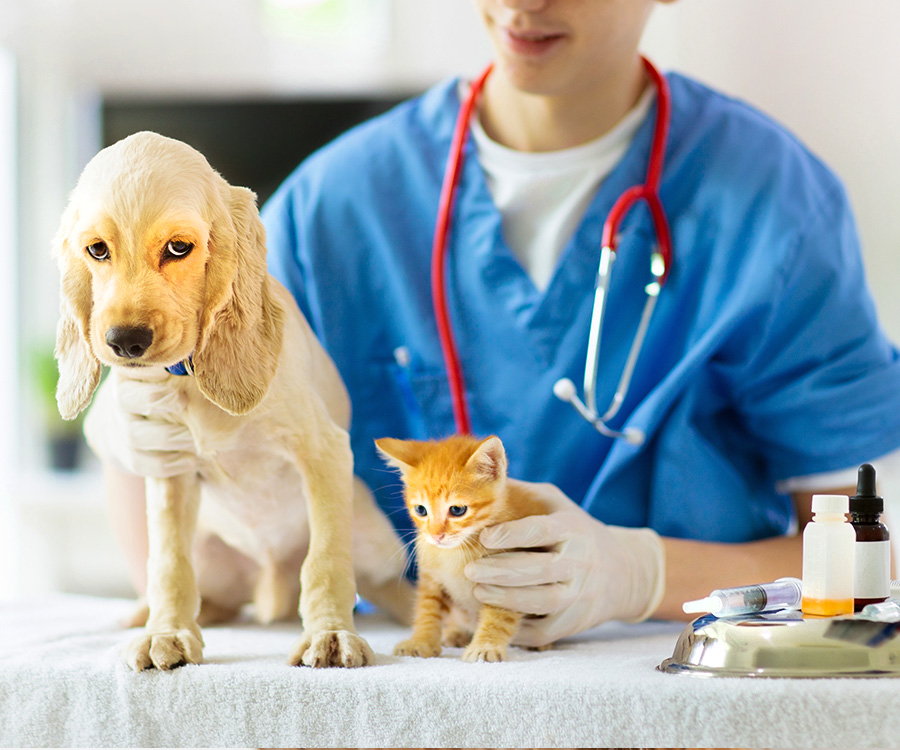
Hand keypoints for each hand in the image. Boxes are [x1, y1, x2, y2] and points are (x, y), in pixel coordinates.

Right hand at [83, 369, 197, 476]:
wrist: (128, 425)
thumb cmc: (162, 391)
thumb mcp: (166, 375)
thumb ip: (182, 368)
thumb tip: (205, 356)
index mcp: (131, 373)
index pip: (130, 365)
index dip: (146, 367)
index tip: (167, 368)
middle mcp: (119, 399)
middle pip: (127, 398)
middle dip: (156, 399)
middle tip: (183, 400)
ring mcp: (119, 429)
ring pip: (136, 435)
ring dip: (170, 437)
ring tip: (197, 439)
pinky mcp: (125, 455)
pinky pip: (141, 462)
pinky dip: (167, 464)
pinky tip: (191, 460)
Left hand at [465, 480, 664, 646]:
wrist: (622, 571)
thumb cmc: (572, 529)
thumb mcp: (554, 503)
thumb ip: (520, 493)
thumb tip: (478, 477)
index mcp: (572, 528)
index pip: (541, 531)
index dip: (512, 534)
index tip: (485, 536)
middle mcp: (578, 562)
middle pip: (539, 570)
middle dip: (501, 571)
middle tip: (469, 569)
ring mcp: (578, 595)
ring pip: (542, 601)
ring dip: (506, 599)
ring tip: (476, 590)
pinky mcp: (573, 622)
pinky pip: (543, 631)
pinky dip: (517, 628)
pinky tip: (490, 616)